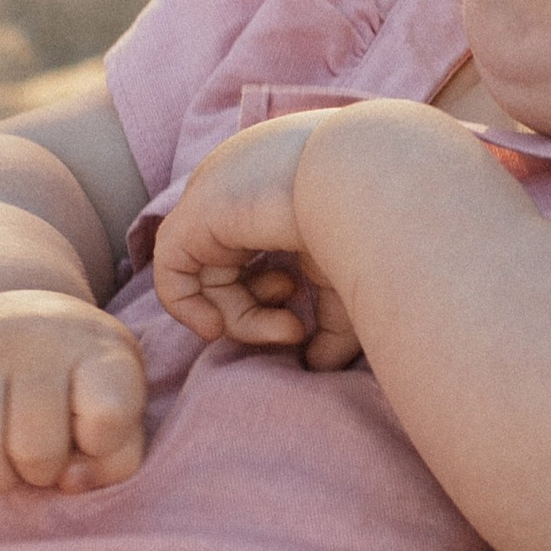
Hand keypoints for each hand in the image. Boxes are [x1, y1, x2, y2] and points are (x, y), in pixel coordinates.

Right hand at [0, 289, 146, 492]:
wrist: (15, 319)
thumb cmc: (77, 384)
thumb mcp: (120, 410)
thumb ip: (115, 459)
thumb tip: (68, 481)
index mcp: (99, 348)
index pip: (108, 418)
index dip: (101, 446)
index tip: (94, 430)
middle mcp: (37, 336)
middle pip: (35, 451)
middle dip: (40, 473)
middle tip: (42, 454)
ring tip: (8, 453)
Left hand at [154, 112, 361, 369]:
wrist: (377, 185)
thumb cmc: (379, 225)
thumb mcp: (356, 280)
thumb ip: (334, 323)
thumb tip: (317, 365)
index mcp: (285, 186)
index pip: (256, 248)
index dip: (271, 298)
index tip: (302, 324)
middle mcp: (249, 185)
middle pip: (229, 264)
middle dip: (258, 309)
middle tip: (297, 332)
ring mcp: (222, 192)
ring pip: (208, 273)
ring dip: (242, 319)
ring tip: (290, 331)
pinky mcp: (199, 208)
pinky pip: (172, 267)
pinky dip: (187, 306)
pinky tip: (217, 328)